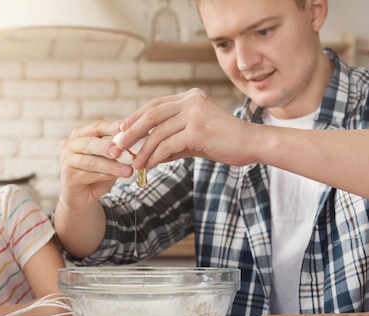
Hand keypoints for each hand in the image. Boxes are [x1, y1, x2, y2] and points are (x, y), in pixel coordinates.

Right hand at [59, 120, 133, 210]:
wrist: (82, 197)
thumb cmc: (97, 174)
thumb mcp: (109, 160)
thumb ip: (117, 152)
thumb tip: (137, 143)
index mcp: (80, 134)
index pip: (96, 127)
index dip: (110, 127)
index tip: (125, 128)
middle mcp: (70, 144)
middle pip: (90, 143)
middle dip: (106, 147)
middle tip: (120, 151)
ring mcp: (66, 160)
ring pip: (91, 162)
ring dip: (111, 166)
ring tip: (128, 170)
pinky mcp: (68, 176)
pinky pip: (89, 175)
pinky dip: (105, 176)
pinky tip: (117, 178)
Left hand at [116, 88, 255, 168]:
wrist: (251, 145)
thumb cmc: (224, 142)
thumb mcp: (194, 138)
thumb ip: (172, 140)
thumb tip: (148, 153)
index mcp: (190, 97)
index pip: (155, 105)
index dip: (135, 117)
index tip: (120, 130)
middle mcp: (191, 100)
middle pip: (151, 114)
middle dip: (131, 132)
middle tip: (117, 145)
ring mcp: (194, 114)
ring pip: (158, 132)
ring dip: (143, 150)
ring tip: (134, 164)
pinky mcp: (197, 130)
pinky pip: (168, 145)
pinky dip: (155, 156)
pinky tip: (149, 166)